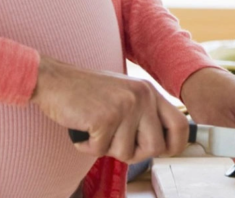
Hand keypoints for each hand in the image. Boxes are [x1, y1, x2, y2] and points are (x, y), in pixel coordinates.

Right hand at [31, 56, 189, 162]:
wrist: (55, 80)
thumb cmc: (85, 91)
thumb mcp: (124, 95)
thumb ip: (144, 114)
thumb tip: (161, 144)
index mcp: (149, 91)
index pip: (180, 125)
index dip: (174, 145)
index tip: (162, 151)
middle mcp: (142, 97)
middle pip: (156, 147)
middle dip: (134, 154)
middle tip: (115, 143)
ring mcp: (125, 106)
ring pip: (126, 153)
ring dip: (106, 148)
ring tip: (95, 129)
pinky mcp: (105, 117)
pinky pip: (101, 150)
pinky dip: (88, 146)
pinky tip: (83, 129)